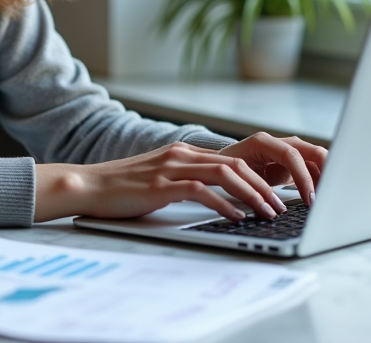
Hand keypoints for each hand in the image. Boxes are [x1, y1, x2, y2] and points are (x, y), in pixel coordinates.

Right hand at [34, 142, 289, 222]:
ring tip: (267, 212)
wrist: (88, 186)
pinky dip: (223, 204)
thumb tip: (219, 197)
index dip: (260, 176)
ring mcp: (172, 167)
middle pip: (237, 164)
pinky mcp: (161, 184)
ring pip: (225, 174)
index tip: (278, 194)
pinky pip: (201, 190)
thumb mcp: (162, 180)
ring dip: (252, 194)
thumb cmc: (124, 190)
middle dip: (265, 186)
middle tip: (282, 206)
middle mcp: (182, 154)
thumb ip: (188, 181)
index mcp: (185, 153)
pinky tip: (236, 217)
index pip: (234, 160)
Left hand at [217, 132, 327, 208]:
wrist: (222, 165)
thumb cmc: (226, 170)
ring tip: (327, 200)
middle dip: (327, 172)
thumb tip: (273, 207)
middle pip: (313, 151)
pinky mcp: (292, 164)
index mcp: (263, 142)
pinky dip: (319, 183)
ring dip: (325, 179)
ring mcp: (288, 151)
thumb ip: (256, 187)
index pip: (292, 155)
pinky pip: (312, 170)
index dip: (303, 177)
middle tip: (329, 196)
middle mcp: (280, 143)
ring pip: (317, 160)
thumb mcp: (237, 178)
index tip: (309, 199)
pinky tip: (319, 198)